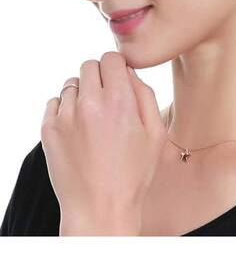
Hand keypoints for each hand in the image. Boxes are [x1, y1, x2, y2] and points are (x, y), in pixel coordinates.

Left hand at [40, 51, 166, 225]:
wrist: (99, 208)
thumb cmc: (132, 174)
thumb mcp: (155, 133)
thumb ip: (145, 94)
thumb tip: (129, 73)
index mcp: (120, 101)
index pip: (111, 58)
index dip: (117, 66)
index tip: (118, 78)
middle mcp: (90, 103)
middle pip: (89, 65)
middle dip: (100, 76)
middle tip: (107, 98)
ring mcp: (66, 115)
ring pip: (72, 83)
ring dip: (82, 92)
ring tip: (92, 117)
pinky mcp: (48, 129)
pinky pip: (55, 101)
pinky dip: (65, 108)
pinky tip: (77, 127)